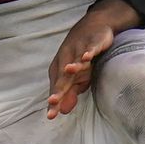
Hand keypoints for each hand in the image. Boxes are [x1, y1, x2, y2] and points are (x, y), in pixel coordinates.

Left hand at [47, 0, 138, 118]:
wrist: (92, 28)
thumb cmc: (81, 57)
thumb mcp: (77, 78)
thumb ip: (70, 93)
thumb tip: (63, 111)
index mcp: (62, 71)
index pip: (57, 89)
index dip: (55, 102)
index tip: (51, 115)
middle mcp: (67, 60)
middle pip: (63, 77)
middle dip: (59, 89)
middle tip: (53, 101)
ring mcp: (79, 51)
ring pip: (76, 61)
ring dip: (73, 67)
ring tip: (68, 73)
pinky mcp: (92, 42)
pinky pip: (90, 48)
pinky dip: (88, 52)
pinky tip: (87, 57)